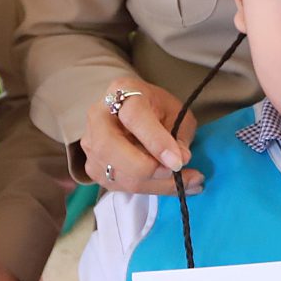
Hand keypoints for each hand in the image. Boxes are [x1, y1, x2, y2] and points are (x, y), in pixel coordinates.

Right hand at [81, 77, 203, 196]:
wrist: (131, 112)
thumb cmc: (156, 109)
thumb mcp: (176, 112)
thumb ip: (179, 135)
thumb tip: (180, 160)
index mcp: (121, 91)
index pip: (133, 117)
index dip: (156, 141)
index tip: (178, 161)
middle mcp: (98, 116)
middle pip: (110, 148)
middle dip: (147, 168)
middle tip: (177, 171)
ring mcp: (91, 143)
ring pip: (117, 174)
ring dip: (155, 184)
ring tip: (189, 183)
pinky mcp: (93, 167)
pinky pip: (120, 186)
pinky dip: (150, 189)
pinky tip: (173, 186)